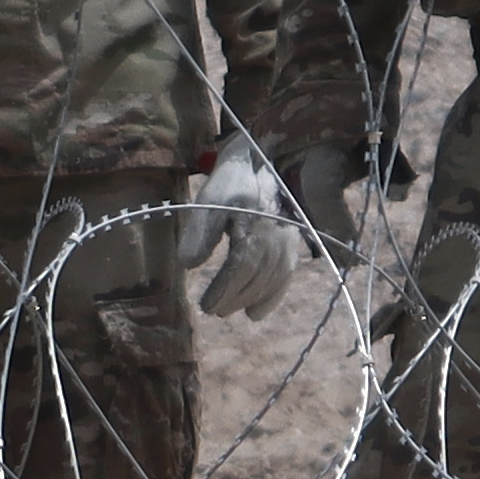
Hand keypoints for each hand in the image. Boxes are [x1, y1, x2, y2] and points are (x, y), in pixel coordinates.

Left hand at [173, 138, 316, 319]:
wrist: (258, 165)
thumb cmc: (229, 186)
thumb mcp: (208, 203)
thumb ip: (200, 233)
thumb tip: (188, 264)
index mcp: (253, 223)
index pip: (241, 264)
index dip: (224, 289)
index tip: (206, 304)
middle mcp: (274, 234)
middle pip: (256, 276)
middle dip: (234, 298)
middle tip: (213, 310)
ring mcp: (286, 241)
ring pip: (272, 280)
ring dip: (250, 300)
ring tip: (229, 311)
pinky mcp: (291, 245)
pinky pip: (286, 276)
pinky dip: (272, 297)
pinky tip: (256, 313)